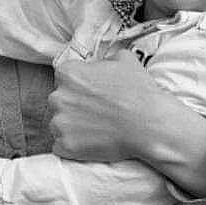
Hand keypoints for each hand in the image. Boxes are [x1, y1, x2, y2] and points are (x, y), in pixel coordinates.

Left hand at [49, 49, 167, 162]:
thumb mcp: (125, 59)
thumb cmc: (137, 92)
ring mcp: (59, 123)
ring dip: (72, 126)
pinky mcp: (65, 145)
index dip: (79, 85)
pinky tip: (92, 142)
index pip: (64, 77)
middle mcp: (57, 96)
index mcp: (67, 73)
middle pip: (59, 100)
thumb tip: (103, 62)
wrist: (148, 124)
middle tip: (95, 111)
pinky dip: (73, 145)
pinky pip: (61, 146)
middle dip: (74, 105)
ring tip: (96, 127)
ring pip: (59, 124)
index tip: (91, 92)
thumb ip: (105, 58)